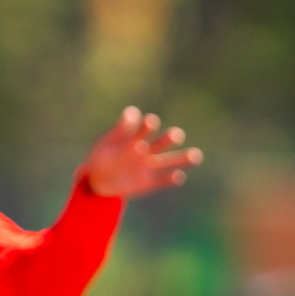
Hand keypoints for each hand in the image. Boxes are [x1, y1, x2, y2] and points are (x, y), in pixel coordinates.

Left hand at [83, 106, 203, 198]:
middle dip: (168, 139)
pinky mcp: (148, 183)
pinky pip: (162, 181)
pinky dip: (170, 180)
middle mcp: (145, 152)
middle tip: (176, 134)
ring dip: (182, 159)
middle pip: (161, 143)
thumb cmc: (102, 156)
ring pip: (168, 161)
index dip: (148, 125)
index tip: (150, 122)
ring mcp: (148, 168)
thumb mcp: (107, 142)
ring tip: (196, 155)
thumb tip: (132, 112)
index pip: (144, 129)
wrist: (97, 181)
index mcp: (134, 139)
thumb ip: (119, 130)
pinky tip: (178, 176)